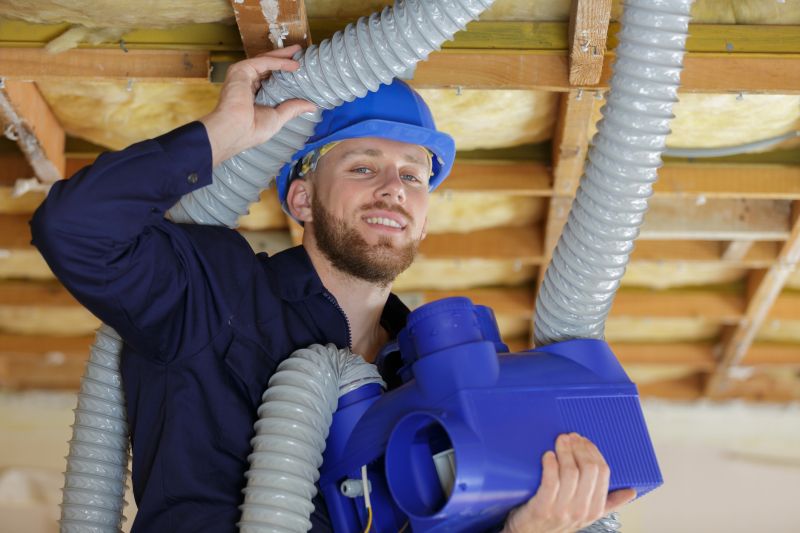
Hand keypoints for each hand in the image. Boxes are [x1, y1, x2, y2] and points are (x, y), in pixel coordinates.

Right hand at [200, 44, 317, 165]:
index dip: (283, 73)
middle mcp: (246, 84)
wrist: (236, 130)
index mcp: (252, 95)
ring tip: (298, 52)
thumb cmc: (252, 129)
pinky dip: (278, 61)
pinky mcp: (241, 70)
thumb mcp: (278, 117)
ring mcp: (242, 76)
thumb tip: (312, 106)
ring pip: (265, 60)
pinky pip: (263, 62)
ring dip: (282, 56)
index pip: (269, 79)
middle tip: (299, 53)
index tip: (298, 69)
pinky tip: (292, 64)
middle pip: (267, 66)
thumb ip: (293, 108)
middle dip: (283, 58)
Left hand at [501, 433, 636, 532]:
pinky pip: (550, 481)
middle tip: (571, 436)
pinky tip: (548, 455)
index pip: (603, 473)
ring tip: (560, 440)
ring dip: (565, 451)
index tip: (584, 440)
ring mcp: (562, 510)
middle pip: (588, 469)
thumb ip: (608, 503)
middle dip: (580, 448)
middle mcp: (581, 510)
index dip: (594, 452)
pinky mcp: (542, 508)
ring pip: (570, 472)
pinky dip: (550, 464)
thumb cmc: (557, 521)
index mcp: (595, 509)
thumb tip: (631, 492)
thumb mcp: (585, 514)